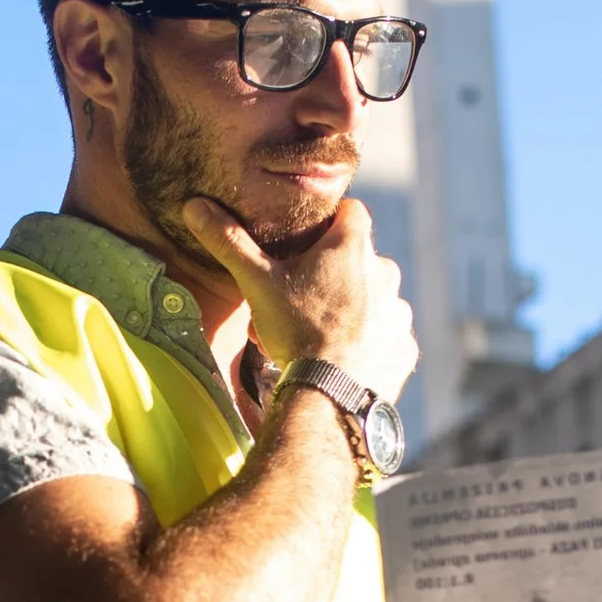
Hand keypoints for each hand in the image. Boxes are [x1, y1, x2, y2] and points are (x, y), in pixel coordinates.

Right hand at [204, 195, 417, 400]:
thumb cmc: (297, 332)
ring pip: (373, 297)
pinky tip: (342, 357)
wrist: (332, 396)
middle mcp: (386, 272)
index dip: (329, 219)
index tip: (309, 237)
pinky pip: (386, 334)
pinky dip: (368, 341)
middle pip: (358, 258)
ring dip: (351, 307)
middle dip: (332, 272)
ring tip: (317, 332)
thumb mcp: (257, 283)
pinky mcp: (405, 346)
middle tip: (299, 297)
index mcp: (353, 247)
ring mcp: (399, 311)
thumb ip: (229, 241)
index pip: (351, 210)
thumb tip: (195, 206)